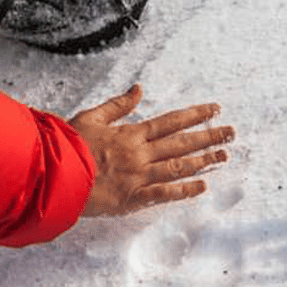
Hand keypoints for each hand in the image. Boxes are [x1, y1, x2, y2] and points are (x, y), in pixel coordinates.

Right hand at [68, 84, 234, 216]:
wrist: (54, 174)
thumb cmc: (67, 145)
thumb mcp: (91, 117)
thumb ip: (118, 105)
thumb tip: (139, 88)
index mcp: (131, 134)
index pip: (171, 121)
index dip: (195, 115)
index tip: (215, 109)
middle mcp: (140, 153)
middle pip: (182, 143)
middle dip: (209, 136)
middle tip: (231, 132)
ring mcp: (140, 176)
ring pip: (180, 166)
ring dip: (204, 160)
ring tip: (224, 155)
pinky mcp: (134, 198)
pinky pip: (165, 193)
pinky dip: (186, 190)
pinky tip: (204, 186)